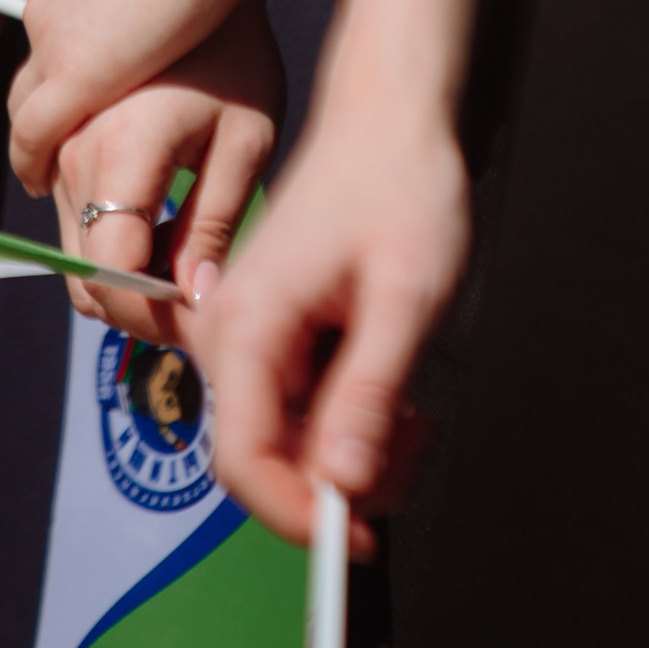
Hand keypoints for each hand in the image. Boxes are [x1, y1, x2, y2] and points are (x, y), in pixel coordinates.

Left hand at [6, 0, 262, 194]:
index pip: (55, 0)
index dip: (76, 29)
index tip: (101, 48)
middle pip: (41, 45)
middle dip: (58, 78)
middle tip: (82, 112)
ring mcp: (52, 27)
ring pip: (34, 86)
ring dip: (50, 119)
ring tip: (63, 152)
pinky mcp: (76, 72)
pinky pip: (36, 132)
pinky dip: (33, 159)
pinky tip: (41, 177)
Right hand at [50, 0, 284, 343]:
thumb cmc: (236, 41)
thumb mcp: (247, 137)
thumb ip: (213, 225)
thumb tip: (196, 305)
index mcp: (120, 154)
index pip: (110, 277)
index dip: (151, 313)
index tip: (194, 314)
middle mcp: (69, 139)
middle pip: (78, 259)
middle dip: (133, 291)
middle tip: (189, 285)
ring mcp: (48, 112)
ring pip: (64, 220)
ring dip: (111, 244)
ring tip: (173, 235)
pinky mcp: (41, 88)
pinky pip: (49, 165)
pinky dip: (89, 195)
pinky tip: (142, 184)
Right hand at [198, 55, 466, 554]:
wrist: (391, 115)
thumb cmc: (400, 183)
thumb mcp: (405, 295)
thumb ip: (369, 392)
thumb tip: (342, 482)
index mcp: (247, 322)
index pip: (243, 460)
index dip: (300, 513)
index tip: (364, 532)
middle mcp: (230, 331)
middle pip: (268, 458)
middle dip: (344, 476)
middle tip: (417, 442)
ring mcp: (249, 329)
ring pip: (290, 436)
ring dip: (355, 446)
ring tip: (417, 408)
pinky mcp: (272, 328)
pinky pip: (301, 402)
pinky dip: (351, 414)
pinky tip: (395, 383)